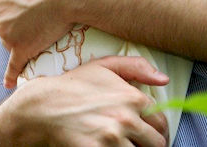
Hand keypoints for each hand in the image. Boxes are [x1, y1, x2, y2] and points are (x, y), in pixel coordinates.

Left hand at [0, 0, 74, 87]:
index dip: (11, 2)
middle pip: (1, 22)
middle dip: (16, 19)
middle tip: (38, 9)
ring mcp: (6, 33)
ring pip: (10, 39)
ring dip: (22, 36)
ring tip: (43, 22)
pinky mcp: (21, 48)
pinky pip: (13, 65)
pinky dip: (11, 76)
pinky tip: (10, 83)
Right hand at [9, 56, 169, 145]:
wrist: (43, 106)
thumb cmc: (74, 85)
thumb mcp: (104, 66)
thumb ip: (136, 67)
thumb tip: (163, 79)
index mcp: (132, 97)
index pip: (161, 122)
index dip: (157, 130)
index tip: (150, 135)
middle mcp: (126, 119)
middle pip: (156, 143)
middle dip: (147, 144)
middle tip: (136, 142)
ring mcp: (112, 138)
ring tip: (119, 144)